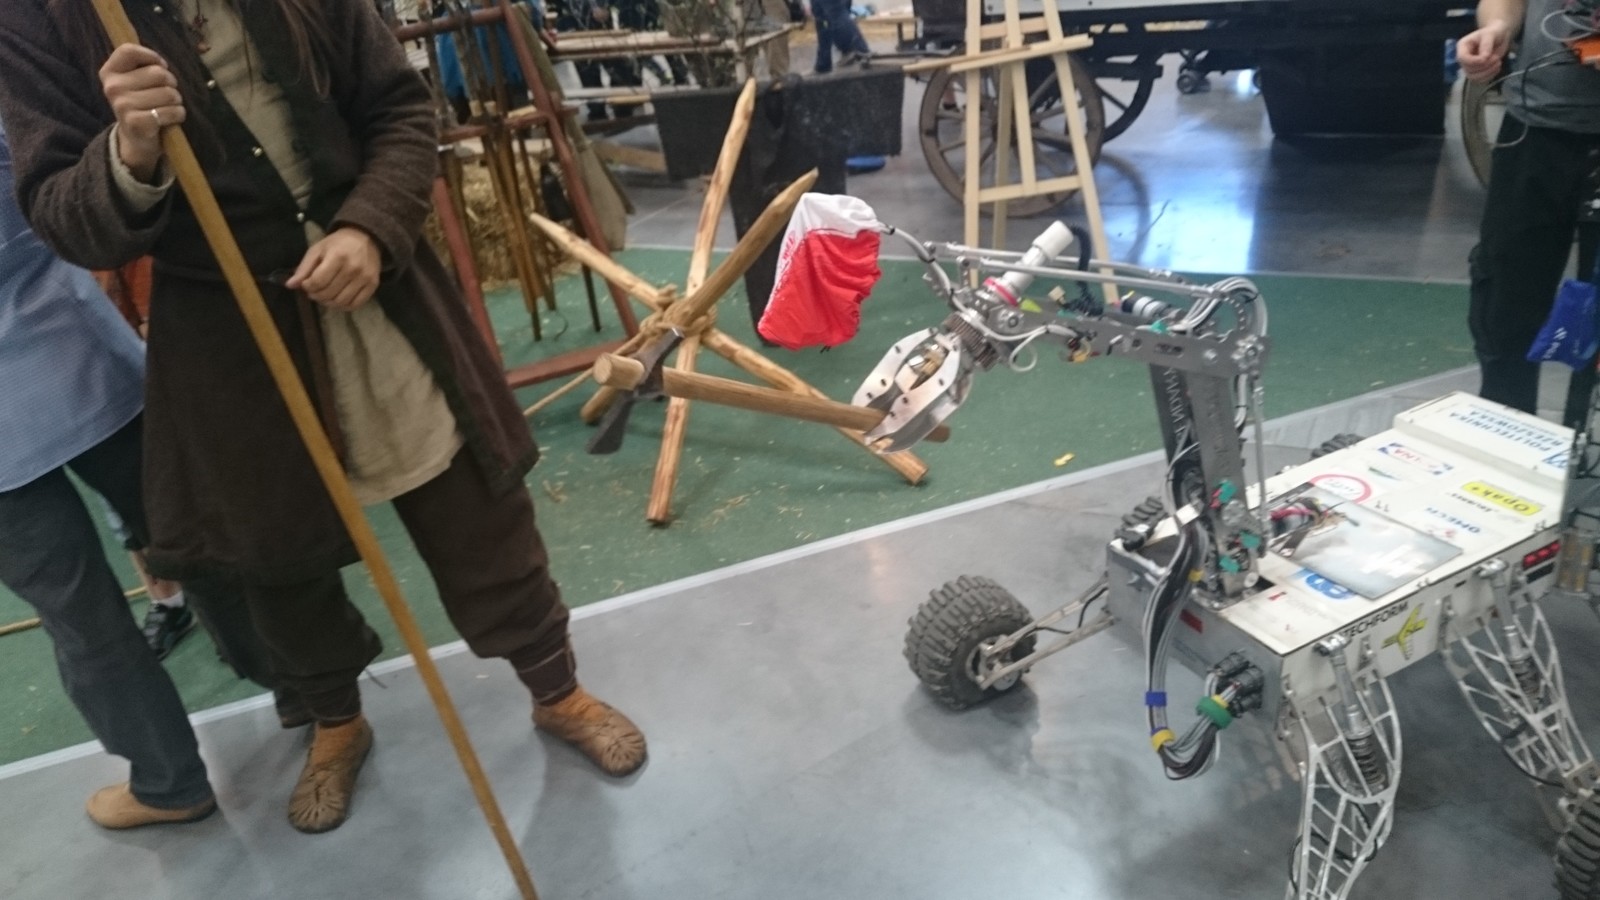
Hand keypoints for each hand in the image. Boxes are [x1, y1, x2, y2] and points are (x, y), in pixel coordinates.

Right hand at [100, 44, 184, 182]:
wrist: (136, 139)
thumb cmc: (141, 104)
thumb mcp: (134, 81)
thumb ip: (142, 65)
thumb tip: (161, 62)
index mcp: (109, 72)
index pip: (129, 51)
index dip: (152, 56)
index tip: (160, 66)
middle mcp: (112, 87)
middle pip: (158, 72)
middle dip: (171, 84)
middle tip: (165, 95)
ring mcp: (123, 105)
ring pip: (169, 93)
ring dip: (176, 101)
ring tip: (167, 107)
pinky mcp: (137, 123)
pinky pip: (172, 111)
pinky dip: (178, 114)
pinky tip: (170, 119)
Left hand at [286, 228, 382, 309]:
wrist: (365, 238)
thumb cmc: (338, 243)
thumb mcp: (317, 250)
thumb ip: (303, 268)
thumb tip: (290, 285)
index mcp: (337, 256)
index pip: (318, 281)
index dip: (308, 287)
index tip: (306, 284)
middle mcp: (353, 268)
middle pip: (328, 293)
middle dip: (316, 295)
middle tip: (314, 291)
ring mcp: (364, 278)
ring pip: (341, 301)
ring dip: (328, 303)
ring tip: (324, 296)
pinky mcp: (373, 285)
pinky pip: (355, 304)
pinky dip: (343, 306)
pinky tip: (337, 299)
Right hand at [1458, 22, 1512, 83]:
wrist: (1500, 36)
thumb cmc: (1494, 32)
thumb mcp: (1490, 34)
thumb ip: (1486, 45)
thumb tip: (1484, 58)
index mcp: (1463, 47)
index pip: (1462, 58)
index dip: (1474, 61)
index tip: (1486, 58)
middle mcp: (1464, 58)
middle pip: (1468, 70)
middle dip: (1484, 66)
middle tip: (1497, 59)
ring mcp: (1469, 66)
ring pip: (1473, 77)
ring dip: (1487, 73)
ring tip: (1498, 63)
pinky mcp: (1477, 72)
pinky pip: (1480, 80)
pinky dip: (1490, 76)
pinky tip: (1496, 68)